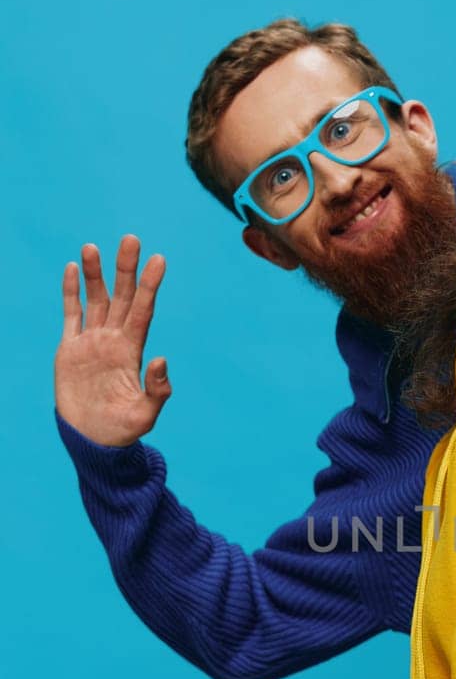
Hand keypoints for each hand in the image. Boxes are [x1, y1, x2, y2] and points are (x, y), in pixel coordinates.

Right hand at [55, 235, 170, 446]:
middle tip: (132, 239)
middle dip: (126, 269)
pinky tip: (72, 269)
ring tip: (93, 247)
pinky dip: (71, 293)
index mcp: (132, 351)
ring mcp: (91, 342)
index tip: (159, 260)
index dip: (150, 286)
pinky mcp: (69, 349)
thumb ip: (157, 391)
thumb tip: (162, 360)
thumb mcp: (144, 415)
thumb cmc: (121, 430)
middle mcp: (113, 340)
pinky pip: (71, 315)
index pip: (143, 311)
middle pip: (122, 297)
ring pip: (95, 300)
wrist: (92, 439)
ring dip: (95, 274)